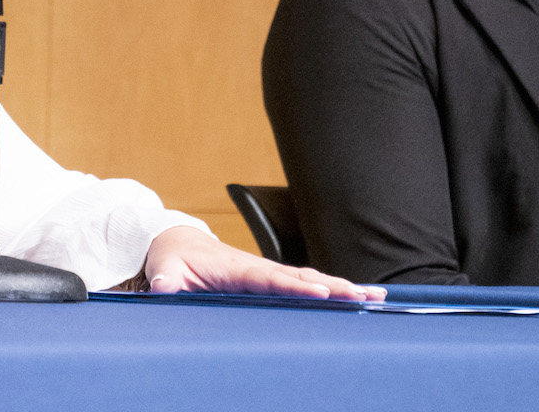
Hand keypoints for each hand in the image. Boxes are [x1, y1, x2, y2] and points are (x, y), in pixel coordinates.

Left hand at [143, 226, 385, 300]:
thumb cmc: (173, 258)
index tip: (320, 291)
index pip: (269, 279)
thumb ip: (166, 279)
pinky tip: (358, 295)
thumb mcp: (165, 268)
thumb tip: (163, 287)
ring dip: (341, 286)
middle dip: (333, 286)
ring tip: (374, 297)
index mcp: (236, 269)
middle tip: (364, 296)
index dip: (294, 286)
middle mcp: (258, 268)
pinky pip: (305, 282)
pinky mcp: (272, 278)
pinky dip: (332, 288)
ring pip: (310, 278)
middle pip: (300, 277)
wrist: (179, 242)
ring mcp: (267, 272)